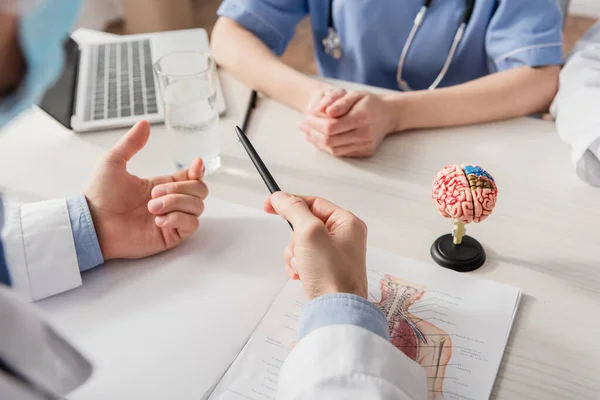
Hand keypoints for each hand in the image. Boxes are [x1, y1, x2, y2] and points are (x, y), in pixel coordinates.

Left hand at [85, 121, 208, 259]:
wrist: (93, 224)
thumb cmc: (99, 196)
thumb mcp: (113, 162)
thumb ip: (131, 143)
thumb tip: (144, 123)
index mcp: (162, 185)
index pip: (193, 178)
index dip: (199, 171)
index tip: (195, 164)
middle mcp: (170, 202)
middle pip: (200, 191)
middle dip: (179, 189)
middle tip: (154, 194)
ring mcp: (172, 219)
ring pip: (198, 207)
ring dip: (176, 203)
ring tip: (152, 208)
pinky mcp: (171, 236)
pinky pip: (191, 225)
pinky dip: (178, 219)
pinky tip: (158, 220)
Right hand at [264, 192, 367, 299]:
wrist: (336, 311)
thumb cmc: (331, 274)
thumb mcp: (309, 233)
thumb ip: (294, 210)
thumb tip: (280, 197)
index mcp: (347, 223)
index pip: (313, 202)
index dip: (290, 203)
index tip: (269, 204)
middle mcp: (344, 237)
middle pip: (305, 224)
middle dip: (294, 239)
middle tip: (299, 250)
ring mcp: (335, 254)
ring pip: (301, 243)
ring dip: (294, 255)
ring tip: (302, 267)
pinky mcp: (326, 269)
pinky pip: (303, 259)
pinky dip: (297, 266)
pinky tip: (301, 276)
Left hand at [301, 91, 395, 156]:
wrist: (389, 115)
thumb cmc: (369, 102)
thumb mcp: (354, 94)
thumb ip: (338, 101)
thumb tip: (324, 111)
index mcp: (361, 118)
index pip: (330, 126)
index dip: (314, 123)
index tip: (306, 117)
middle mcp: (364, 134)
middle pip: (330, 140)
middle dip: (312, 133)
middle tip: (302, 126)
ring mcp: (365, 145)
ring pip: (334, 149)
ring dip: (317, 142)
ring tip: (307, 133)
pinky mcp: (364, 152)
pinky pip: (341, 153)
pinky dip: (327, 148)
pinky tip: (319, 140)